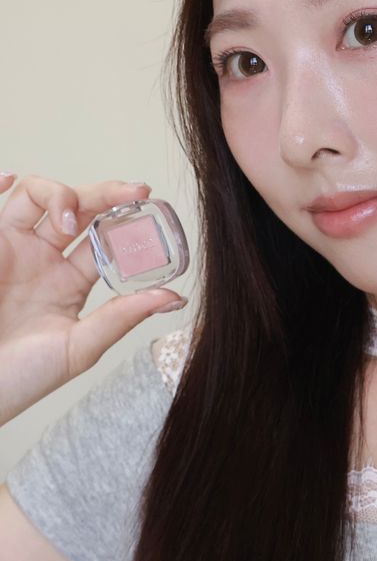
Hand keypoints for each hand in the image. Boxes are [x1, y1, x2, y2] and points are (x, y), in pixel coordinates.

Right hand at [0, 173, 186, 425]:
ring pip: (37, 196)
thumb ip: (122, 318)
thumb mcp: (77, 349)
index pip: (104, 238)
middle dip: (106, 194)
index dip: (126, 220)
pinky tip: (7, 181)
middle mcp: (42, 258)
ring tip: (70, 219)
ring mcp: (9, 249)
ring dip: (60, 193)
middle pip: (79, 208)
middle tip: (134, 192)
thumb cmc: (17, 379)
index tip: (150, 207)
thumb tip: (174, 297)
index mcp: (70, 280)